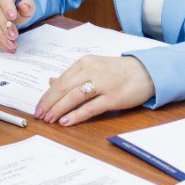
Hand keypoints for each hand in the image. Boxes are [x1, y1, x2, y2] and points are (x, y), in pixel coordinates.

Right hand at [0, 0, 34, 50]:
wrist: (10, 13)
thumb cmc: (18, 8)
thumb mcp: (27, 6)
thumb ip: (28, 6)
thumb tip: (24, 6)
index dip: (7, 6)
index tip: (13, 17)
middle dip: (4, 25)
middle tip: (14, 35)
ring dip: (0, 34)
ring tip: (11, 44)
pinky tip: (5, 46)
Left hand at [35, 55, 154, 125]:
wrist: (146, 72)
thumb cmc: (118, 71)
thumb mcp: (94, 67)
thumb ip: (73, 75)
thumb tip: (51, 82)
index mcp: (86, 62)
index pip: (61, 80)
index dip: (47, 95)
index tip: (38, 107)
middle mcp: (93, 70)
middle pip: (64, 88)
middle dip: (49, 103)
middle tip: (39, 115)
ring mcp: (103, 84)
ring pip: (74, 97)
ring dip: (59, 109)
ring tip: (49, 119)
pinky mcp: (113, 97)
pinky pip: (90, 108)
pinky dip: (75, 115)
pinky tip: (66, 121)